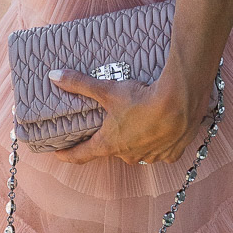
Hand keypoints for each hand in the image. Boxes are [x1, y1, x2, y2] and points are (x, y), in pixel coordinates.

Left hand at [48, 65, 201, 166]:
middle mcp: (128, 156)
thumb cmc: (141, 99)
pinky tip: (160, 127)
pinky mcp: (170, 154)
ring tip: (139, 121)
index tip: (59, 154)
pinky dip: (157, 141)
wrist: (180, 102)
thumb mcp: (107, 89)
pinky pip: (159, 150)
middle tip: (110, 123)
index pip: (82, 155)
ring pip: (137, 151)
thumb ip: (79, 84)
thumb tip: (53, 76)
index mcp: (109, 144)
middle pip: (112, 149)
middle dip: (110, 139)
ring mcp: (150, 157)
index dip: (68, 154)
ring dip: (135, 140)